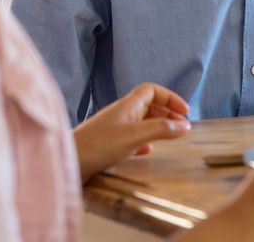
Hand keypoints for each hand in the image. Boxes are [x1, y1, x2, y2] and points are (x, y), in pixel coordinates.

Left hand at [73, 82, 190, 181]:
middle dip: (167, 112)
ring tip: (170, 137)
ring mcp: (114, 128)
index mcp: (127, 105)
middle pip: (148, 105)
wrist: (68, 161)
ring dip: (157, 126)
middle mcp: (121, 113)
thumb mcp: (134, 136)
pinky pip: (131, 137)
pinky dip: (144, 141)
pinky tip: (146, 150)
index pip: (152, 90)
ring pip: (141, 121)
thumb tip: (185, 125)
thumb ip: (160, 129)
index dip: (170, 97)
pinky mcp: (108, 144)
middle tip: (182, 126)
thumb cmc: (98, 145)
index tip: (185, 112)